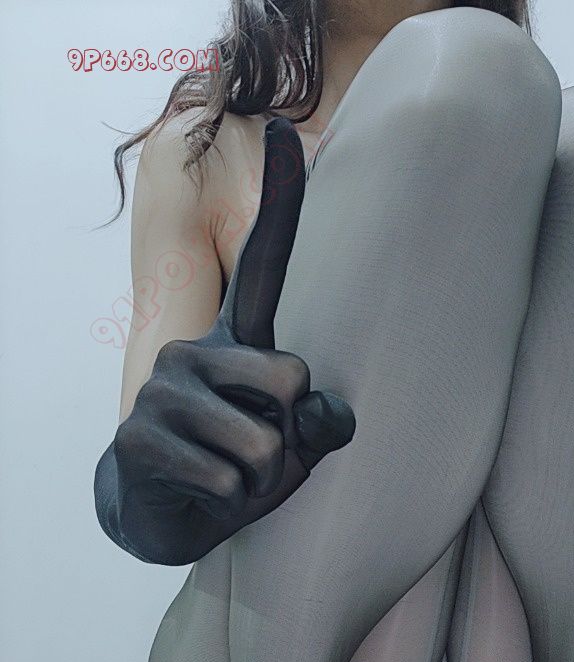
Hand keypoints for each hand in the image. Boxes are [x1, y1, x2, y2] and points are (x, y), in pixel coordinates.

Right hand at [100, 117, 355, 564]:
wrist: (167, 514)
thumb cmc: (239, 469)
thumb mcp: (294, 446)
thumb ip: (321, 421)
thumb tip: (327, 410)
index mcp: (236, 338)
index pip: (262, 262)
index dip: (279, 197)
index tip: (286, 128)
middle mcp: (193, 347)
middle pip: (291, 377)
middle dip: (289, 434)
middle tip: (259, 452)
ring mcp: (162, 388)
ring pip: (262, 441)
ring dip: (261, 476)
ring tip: (233, 475)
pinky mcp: (138, 435)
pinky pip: (228, 477)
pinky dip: (232, 500)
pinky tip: (206, 493)